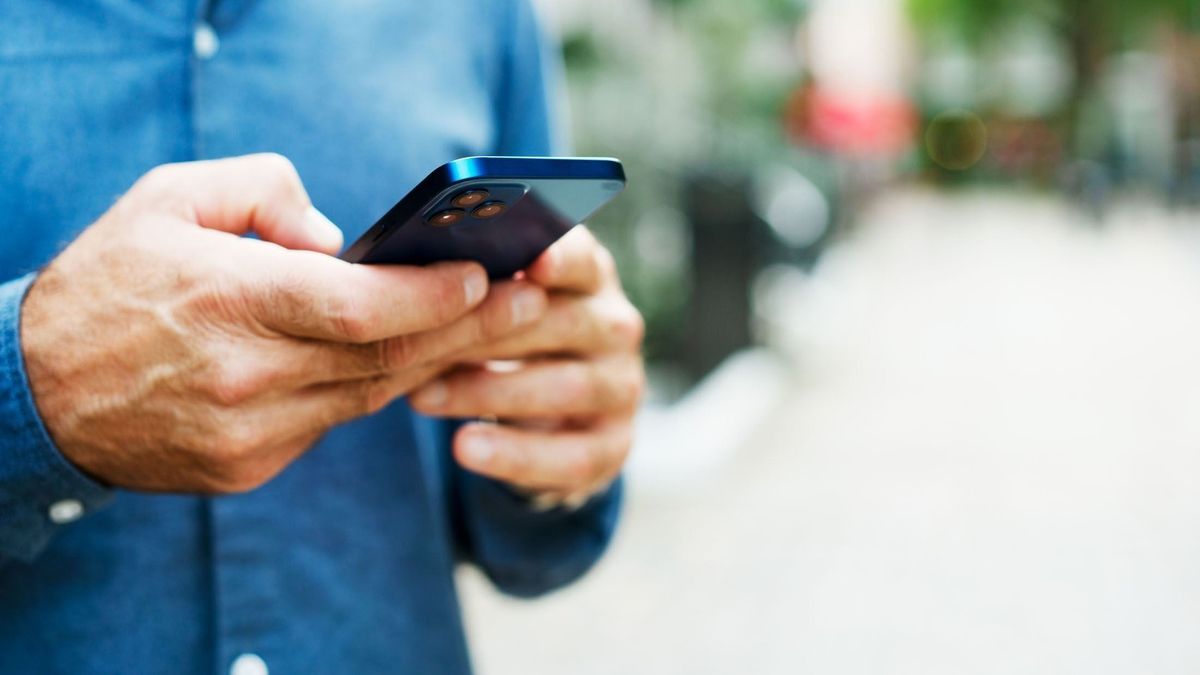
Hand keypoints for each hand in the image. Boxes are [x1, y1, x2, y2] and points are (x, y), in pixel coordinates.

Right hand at [22, 154, 546, 493]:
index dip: (432, 296)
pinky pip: (330, 424)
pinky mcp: (247, 467)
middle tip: (530, 302)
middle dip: (468, 330)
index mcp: (227, 300)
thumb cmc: (109, 283)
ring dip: (433, 362)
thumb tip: (339, 239)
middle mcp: (245, 376)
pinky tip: (407, 362)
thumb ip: (263, 192)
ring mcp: (249, 433)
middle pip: (384, 358)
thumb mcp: (169, 199)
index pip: (358, 307)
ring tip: (487, 328)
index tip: (486, 276)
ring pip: (368, 396)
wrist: (35, 393)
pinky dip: (369, 389)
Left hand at [410, 227, 644, 505]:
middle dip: (490, 333)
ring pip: (567, 388)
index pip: (582, 260)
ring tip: (422, 398)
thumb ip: (474, 286)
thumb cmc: (503, 341)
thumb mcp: (493, 307)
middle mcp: (616, 327)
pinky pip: (572, 455)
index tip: (530, 263)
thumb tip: (416, 274)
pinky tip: (465, 447)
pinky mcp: (614, 444)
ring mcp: (621, 387)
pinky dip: (515, 454)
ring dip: (488, 393)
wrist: (541, 422)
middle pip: (565, 322)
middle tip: (420, 341)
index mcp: (589, 278)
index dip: (560, 259)